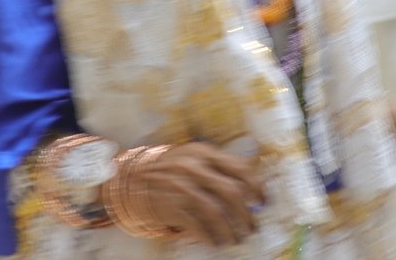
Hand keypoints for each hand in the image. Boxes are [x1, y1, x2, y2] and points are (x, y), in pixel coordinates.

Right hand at [132, 142, 263, 246]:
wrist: (132, 178)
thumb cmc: (169, 170)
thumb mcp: (192, 159)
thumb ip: (217, 168)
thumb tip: (248, 191)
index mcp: (204, 153)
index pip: (240, 168)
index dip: (257, 186)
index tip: (262, 201)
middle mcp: (194, 167)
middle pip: (232, 192)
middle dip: (246, 214)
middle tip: (251, 227)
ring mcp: (181, 186)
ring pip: (217, 212)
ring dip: (230, 230)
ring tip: (234, 239)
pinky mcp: (170, 205)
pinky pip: (197, 225)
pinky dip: (209, 237)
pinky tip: (213, 241)